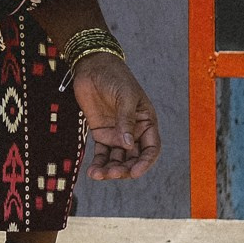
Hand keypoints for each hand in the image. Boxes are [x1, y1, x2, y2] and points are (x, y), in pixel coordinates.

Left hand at [71, 52, 160, 179]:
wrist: (92, 67)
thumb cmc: (115, 78)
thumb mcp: (125, 97)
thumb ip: (126, 120)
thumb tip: (128, 145)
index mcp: (146, 122)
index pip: (151, 148)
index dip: (145, 163)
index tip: (135, 172)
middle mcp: (134, 131)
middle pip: (133, 158)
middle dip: (125, 169)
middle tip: (113, 173)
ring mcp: (117, 134)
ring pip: (117, 159)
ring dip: (110, 169)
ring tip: (98, 175)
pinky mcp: (101, 133)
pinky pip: (102, 153)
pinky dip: (98, 163)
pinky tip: (92, 172)